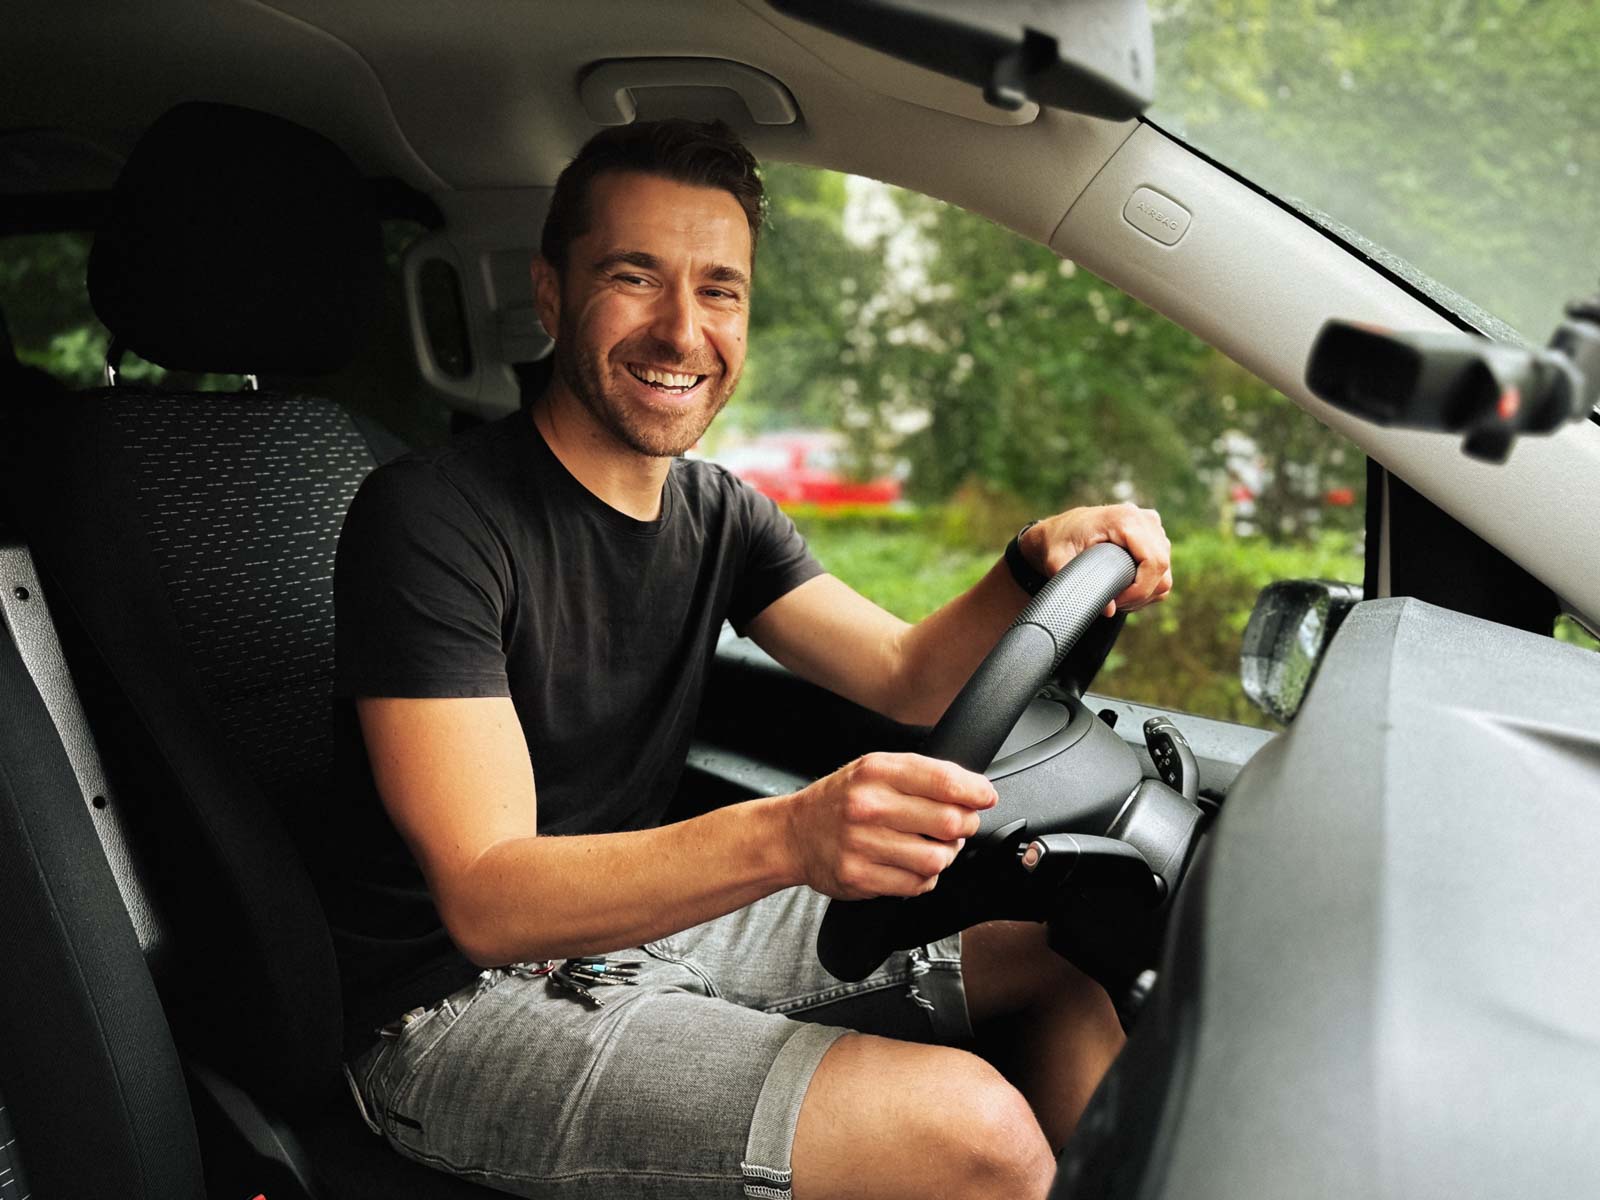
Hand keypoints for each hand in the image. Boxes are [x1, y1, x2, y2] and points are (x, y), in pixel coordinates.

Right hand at [781, 752, 997, 899]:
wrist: (794, 834)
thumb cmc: (841, 800)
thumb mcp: (875, 769)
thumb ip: (922, 775)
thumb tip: (974, 791)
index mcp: (877, 771)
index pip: (944, 781)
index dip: (976, 792)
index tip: (985, 798)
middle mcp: (869, 806)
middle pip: (949, 822)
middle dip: (964, 826)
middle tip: (957, 825)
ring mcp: (863, 844)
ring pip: (938, 858)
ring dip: (945, 855)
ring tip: (933, 846)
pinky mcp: (860, 877)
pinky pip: (918, 884)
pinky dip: (924, 877)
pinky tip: (910, 864)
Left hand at [1020, 503, 1172, 616]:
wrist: (1058, 530)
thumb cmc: (1056, 542)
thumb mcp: (1056, 562)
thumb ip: (1078, 585)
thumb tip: (1109, 611)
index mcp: (1125, 519)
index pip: (1154, 561)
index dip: (1140, 589)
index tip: (1117, 602)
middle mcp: (1144, 519)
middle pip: (1162, 568)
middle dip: (1141, 594)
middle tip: (1114, 603)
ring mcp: (1152, 526)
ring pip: (1165, 571)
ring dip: (1145, 592)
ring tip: (1117, 597)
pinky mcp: (1154, 537)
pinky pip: (1163, 569)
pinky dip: (1148, 585)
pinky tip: (1125, 589)